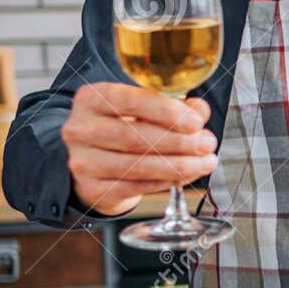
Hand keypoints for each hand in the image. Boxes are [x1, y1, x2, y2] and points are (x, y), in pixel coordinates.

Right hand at [61, 83, 215, 215]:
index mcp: (91, 98)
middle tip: (207, 143)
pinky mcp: (92, 188)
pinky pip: (135, 186)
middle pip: (134, 136)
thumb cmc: (124, 126)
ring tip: (205, 162)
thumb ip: (175, 105)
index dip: (165, 111)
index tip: (195, 122)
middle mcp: (80, 129)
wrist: (96, 161)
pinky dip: (166, 181)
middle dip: (179, 141)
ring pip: (137, 165)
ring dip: (178, 165)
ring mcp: (83, 161)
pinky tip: (185, 175)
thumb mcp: (145, 108)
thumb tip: (200, 111)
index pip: (128, 100)